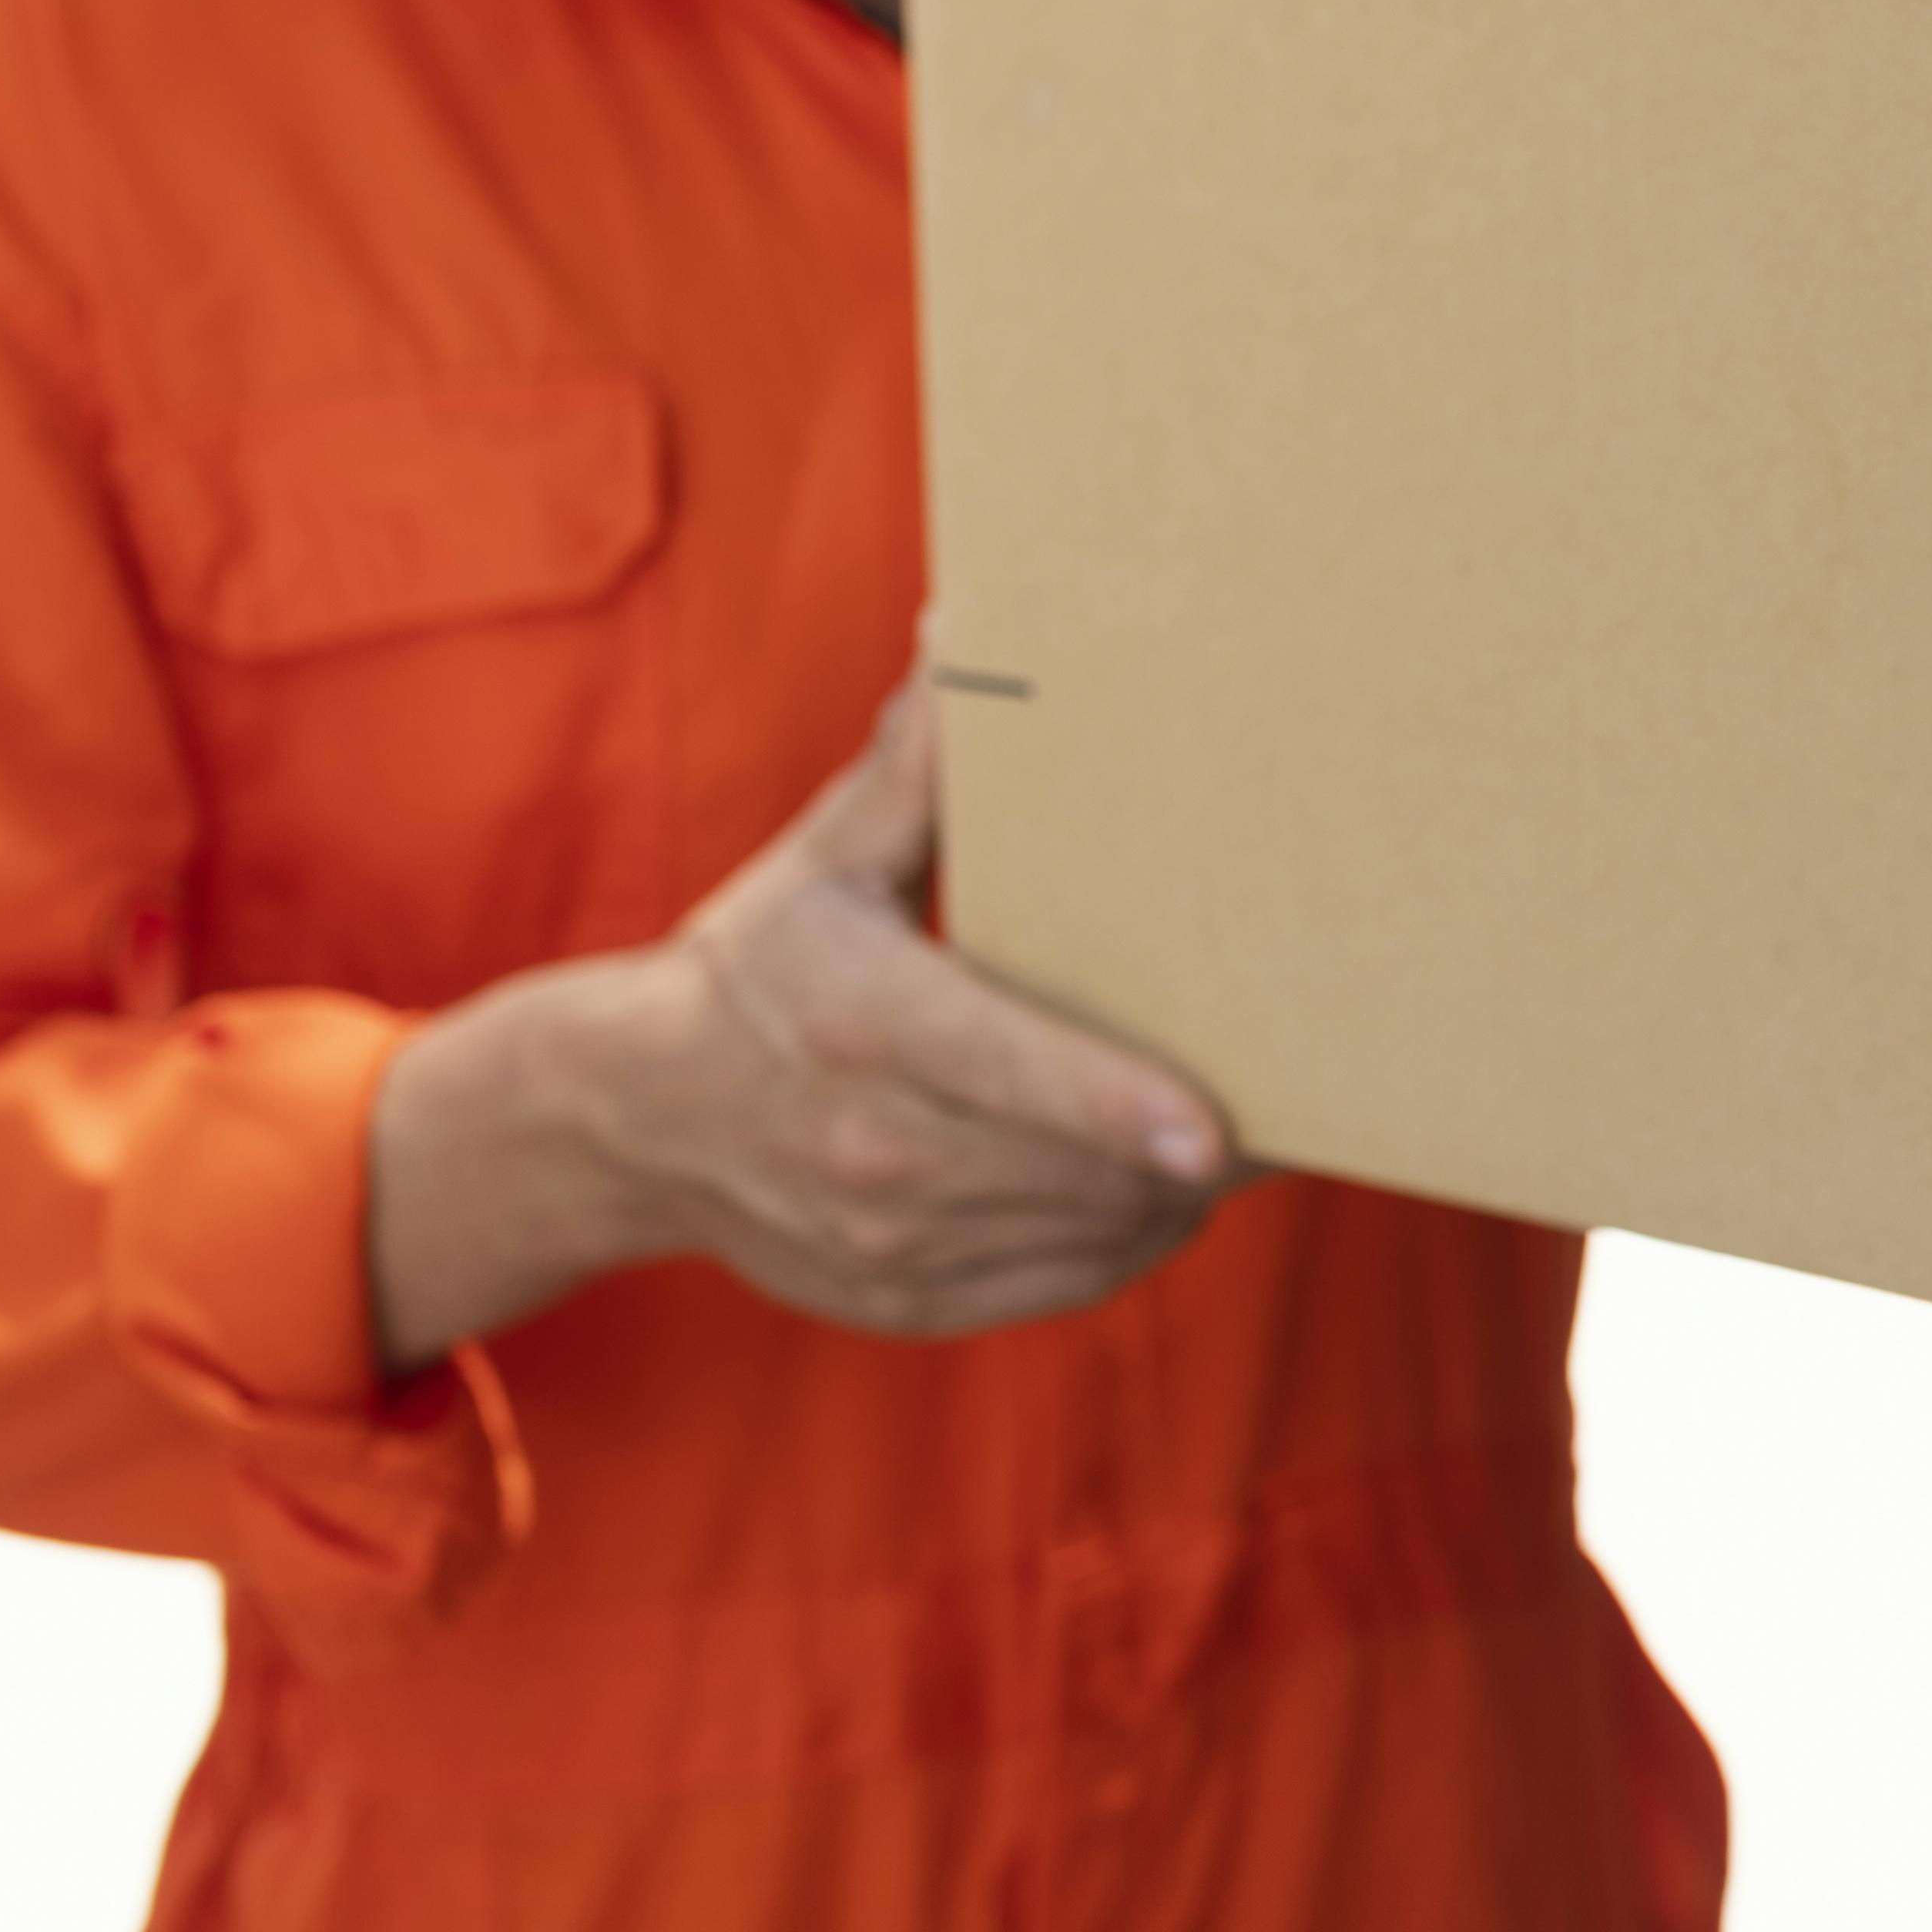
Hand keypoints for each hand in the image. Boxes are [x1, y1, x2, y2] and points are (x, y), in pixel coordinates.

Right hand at [366, 680, 1232, 1367]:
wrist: (633, 1117)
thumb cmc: (759, 967)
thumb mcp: (825, 858)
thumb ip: (914, 764)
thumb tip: (974, 631)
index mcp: (863, 1023)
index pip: (1007, 1072)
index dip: (1115, 1106)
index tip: (1212, 1128)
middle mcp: (871, 1146)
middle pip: (1079, 1168)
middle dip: (1199, 1144)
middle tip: (1298, 1090)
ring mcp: (886, 1239)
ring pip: (1090, 1232)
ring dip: (1177, 1189)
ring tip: (1241, 1130)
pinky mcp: (905, 1300)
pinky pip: (1065, 1282)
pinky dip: (1132, 1237)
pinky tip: (1159, 1184)